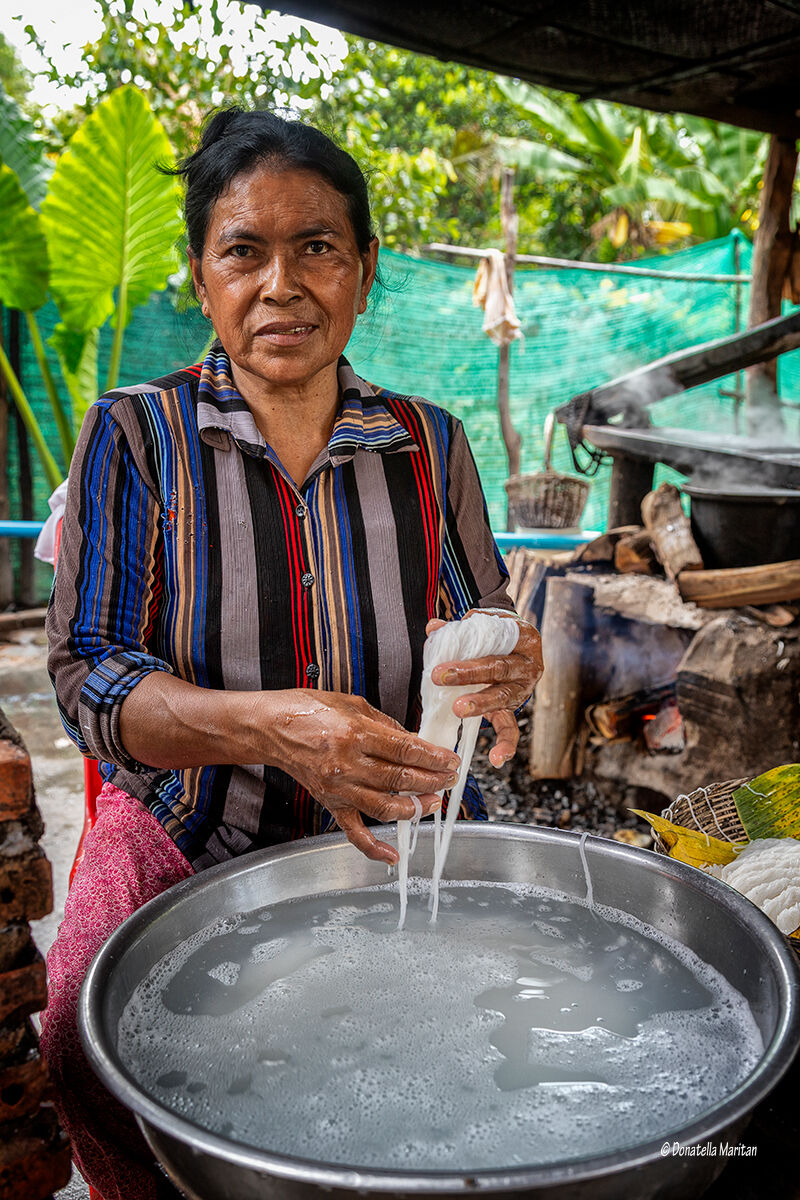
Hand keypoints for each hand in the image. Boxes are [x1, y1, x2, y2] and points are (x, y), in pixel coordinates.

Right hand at [267, 691, 459, 864]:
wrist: (272, 728)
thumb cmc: (309, 710)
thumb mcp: (353, 704)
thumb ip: (386, 724)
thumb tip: (413, 741)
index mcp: (356, 734)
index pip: (406, 750)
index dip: (433, 757)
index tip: (450, 760)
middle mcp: (348, 764)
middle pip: (401, 779)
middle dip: (432, 780)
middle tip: (450, 778)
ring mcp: (339, 788)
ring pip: (385, 807)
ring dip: (415, 808)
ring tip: (433, 802)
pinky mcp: (330, 803)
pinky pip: (354, 832)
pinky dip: (374, 848)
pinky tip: (393, 856)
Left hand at [425, 611, 542, 767]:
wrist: (512, 643)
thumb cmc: (493, 634)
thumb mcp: (479, 625)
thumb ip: (457, 628)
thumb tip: (433, 627)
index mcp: (523, 638)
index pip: (498, 643)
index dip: (471, 651)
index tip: (443, 661)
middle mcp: (529, 665)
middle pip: (499, 669)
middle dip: (468, 675)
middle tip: (440, 678)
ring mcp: (523, 688)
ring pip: (503, 698)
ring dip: (480, 704)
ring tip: (458, 709)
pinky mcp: (515, 708)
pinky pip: (512, 729)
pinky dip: (505, 745)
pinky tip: (496, 760)